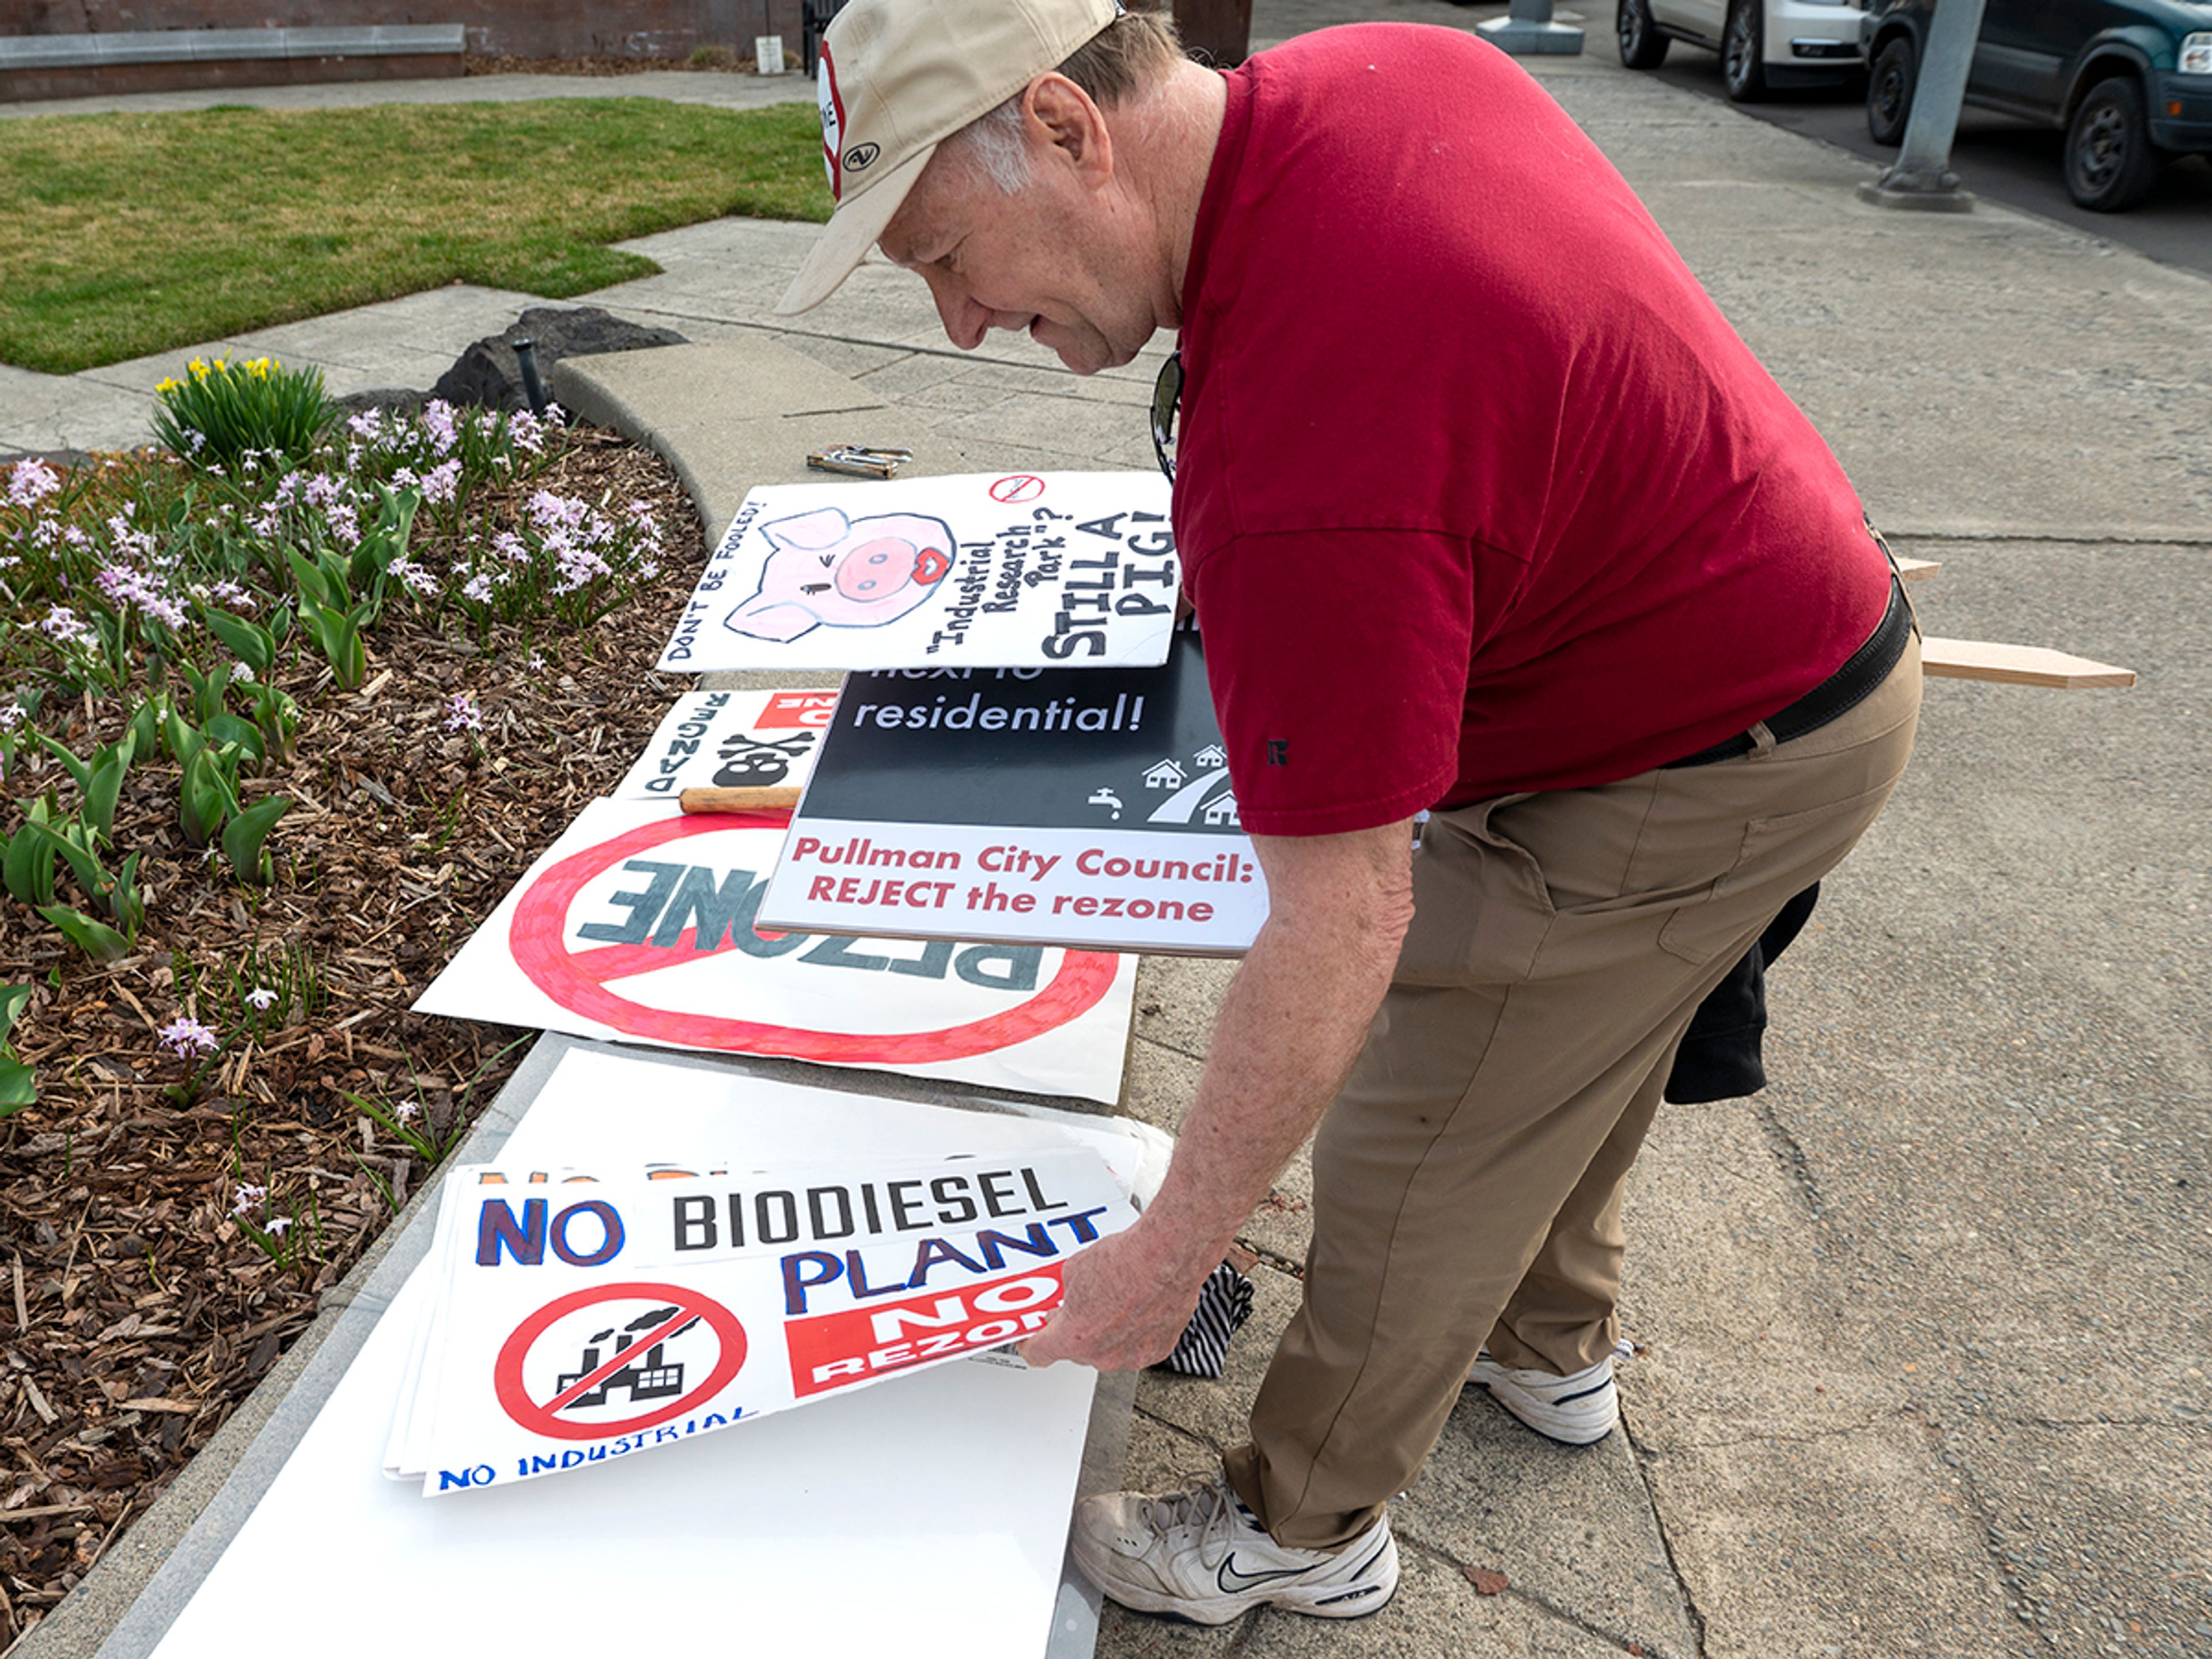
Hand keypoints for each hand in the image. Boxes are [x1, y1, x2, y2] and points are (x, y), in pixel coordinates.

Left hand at [1021, 1223, 1211, 1371]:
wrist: (1166, 1256)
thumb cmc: (1127, 1262)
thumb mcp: (1075, 1270)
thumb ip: (1067, 1293)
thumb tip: (1070, 1293)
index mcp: (1074, 1337)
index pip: (1040, 1354)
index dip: (1032, 1345)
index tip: (1032, 1340)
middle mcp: (1102, 1354)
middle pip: (1077, 1350)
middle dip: (1076, 1330)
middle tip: (1081, 1306)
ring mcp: (1131, 1355)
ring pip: (1108, 1349)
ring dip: (1106, 1331)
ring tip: (1115, 1300)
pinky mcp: (1156, 1349)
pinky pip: (1135, 1346)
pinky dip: (1133, 1332)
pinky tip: (1137, 1307)